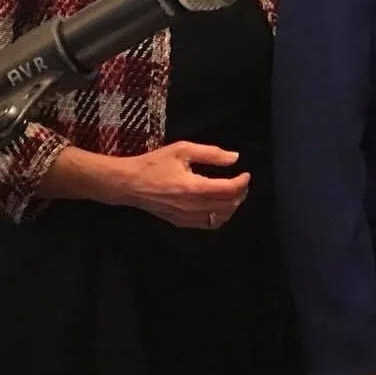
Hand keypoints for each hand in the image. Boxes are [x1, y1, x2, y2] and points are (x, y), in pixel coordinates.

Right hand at [109, 142, 248, 229]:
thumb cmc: (154, 164)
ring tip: (232, 194)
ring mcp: (186, 217)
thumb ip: (210, 154)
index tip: (246, 174)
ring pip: (220, 218)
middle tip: (241, 182)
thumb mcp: (182, 150)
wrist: (129, 183)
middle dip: (240, 194)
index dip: (242, 182)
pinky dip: (218, 217)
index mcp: (194, 187)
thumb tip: (234, 158)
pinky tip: (218, 206)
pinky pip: (207, 225)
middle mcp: (192, 206)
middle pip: (228, 205)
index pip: (228, 190)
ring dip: (231, 207)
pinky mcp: (180, 222)